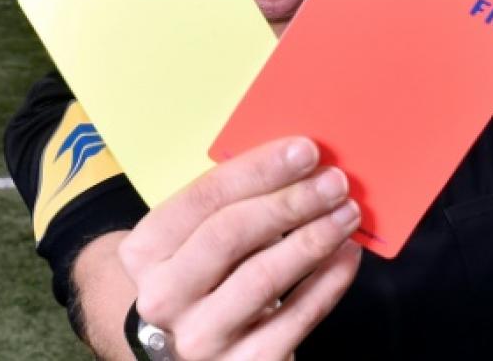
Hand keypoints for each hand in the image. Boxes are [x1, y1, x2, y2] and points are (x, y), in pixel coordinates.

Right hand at [118, 137, 362, 359]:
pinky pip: (296, 319)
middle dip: (290, 202)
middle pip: (230, 235)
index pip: (203, 199)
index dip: (259, 170)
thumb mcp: (195, 240)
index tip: (306, 150)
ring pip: (263, 277)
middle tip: (334, 182)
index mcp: (144, 251)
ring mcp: (200, 338)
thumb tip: (300, 164)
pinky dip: (328, 282)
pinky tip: (348, 254)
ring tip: (348, 213)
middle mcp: (163, 298)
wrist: (187, 350)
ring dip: (313, 238)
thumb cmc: (203, 276)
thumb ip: (233, 204)